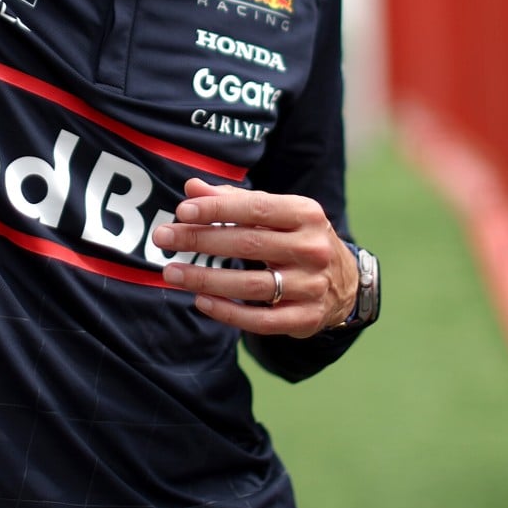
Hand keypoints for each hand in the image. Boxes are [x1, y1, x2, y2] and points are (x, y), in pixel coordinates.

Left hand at [151, 177, 357, 337]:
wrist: (345, 282)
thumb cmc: (297, 237)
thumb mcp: (277, 213)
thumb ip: (234, 201)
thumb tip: (192, 188)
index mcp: (306, 214)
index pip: (256, 208)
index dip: (217, 209)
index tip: (182, 211)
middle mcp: (312, 249)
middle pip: (249, 244)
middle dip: (200, 241)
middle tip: (162, 238)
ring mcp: (311, 286)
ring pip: (251, 284)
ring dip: (205, 279)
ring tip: (171, 273)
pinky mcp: (306, 318)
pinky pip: (261, 320)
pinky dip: (228, 312)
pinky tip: (201, 301)